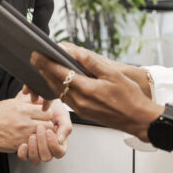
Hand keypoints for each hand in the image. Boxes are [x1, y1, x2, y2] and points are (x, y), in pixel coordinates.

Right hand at [0, 91, 55, 152]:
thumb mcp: (13, 102)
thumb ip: (29, 101)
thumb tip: (42, 100)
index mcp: (24, 109)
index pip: (48, 113)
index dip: (48, 115)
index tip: (44, 116)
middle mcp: (24, 122)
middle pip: (49, 126)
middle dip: (47, 126)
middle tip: (42, 126)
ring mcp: (21, 135)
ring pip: (42, 138)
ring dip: (41, 136)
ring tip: (35, 133)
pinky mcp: (17, 145)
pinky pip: (32, 146)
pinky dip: (32, 144)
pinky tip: (27, 140)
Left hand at [15, 95, 72, 165]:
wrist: (37, 102)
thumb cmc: (51, 108)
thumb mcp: (62, 114)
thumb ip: (65, 126)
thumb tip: (61, 140)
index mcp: (59, 142)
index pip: (59, 152)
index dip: (54, 144)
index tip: (49, 131)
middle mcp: (48, 148)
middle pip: (47, 157)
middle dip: (43, 144)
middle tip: (40, 128)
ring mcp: (37, 150)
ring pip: (36, 160)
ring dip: (33, 149)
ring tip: (32, 135)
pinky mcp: (26, 148)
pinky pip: (24, 157)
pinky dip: (23, 152)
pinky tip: (23, 143)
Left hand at [31, 44, 160, 140]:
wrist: (137, 119)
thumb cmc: (129, 98)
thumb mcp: (114, 75)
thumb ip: (93, 64)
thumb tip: (78, 53)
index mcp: (86, 90)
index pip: (60, 74)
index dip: (47, 63)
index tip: (38, 55)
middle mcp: (80, 101)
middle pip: (55, 83)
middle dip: (43, 70)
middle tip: (35, 59)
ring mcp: (81, 108)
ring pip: (59, 92)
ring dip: (49, 80)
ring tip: (43, 68)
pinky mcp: (83, 112)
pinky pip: (65, 99)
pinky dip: (58, 89)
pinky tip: (57, 83)